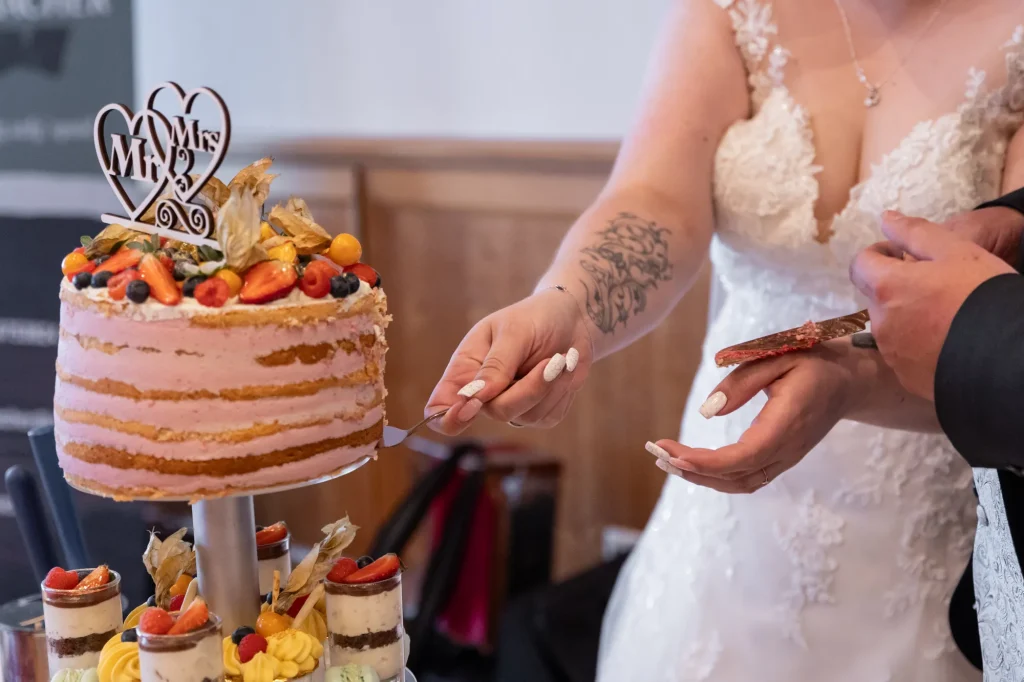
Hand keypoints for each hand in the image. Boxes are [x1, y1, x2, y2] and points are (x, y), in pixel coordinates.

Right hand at [425, 288, 593, 434]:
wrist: (572, 319)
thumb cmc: (536, 317)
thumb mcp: (514, 331)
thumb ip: (496, 365)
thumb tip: (475, 397)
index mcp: (465, 369)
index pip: (439, 407)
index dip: (448, 417)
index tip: (472, 406)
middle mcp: (484, 392)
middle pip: (495, 412)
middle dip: (528, 389)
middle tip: (551, 362)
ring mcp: (512, 404)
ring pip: (526, 416)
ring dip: (551, 386)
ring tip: (560, 358)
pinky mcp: (538, 412)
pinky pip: (548, 416)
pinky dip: (562, 392)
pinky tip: (563, 370)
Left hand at [644, 341, 855, 493]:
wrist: (849, 381)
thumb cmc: (813, 362)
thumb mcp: (778, 355)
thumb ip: (743, 380)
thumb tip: (708, 410)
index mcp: (787, 422)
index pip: (744, 456)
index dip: (706, 463)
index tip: (672, 454)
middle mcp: (788, 448)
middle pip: (737, 477)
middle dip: (694, 471)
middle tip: (658, 453)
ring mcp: (786, 458)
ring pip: (741, 483)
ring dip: (702, 477)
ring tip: (667, 459)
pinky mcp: (782, 459)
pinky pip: (747, 478)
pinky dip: (717, 476)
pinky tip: (692, 463)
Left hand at [850, 212, 1014, 399]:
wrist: (1005, 354)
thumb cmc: (981, 295)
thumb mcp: (956, 251)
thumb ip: (915, 233)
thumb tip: (885, 218)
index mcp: (887, 288)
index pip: (860, 264)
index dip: (879, 254)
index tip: (902, 254)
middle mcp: (881, 322)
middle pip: (876, 296)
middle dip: (897, 286)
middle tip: (934, 285)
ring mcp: (892, 353)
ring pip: (890, 326)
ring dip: (907, 316)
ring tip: (944, 314)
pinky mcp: (906, 377)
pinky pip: (904, 354)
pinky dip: (917, 344)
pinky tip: (946, 339)